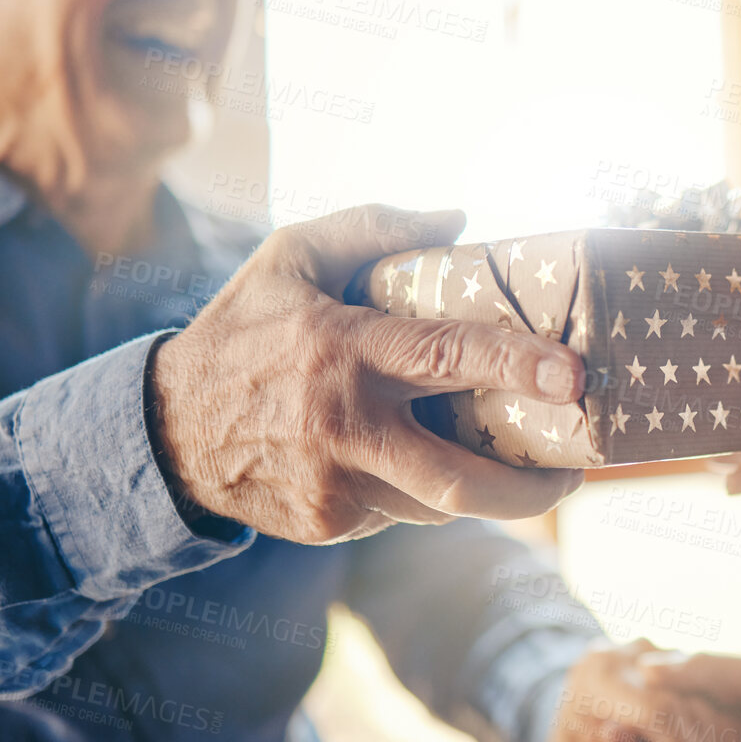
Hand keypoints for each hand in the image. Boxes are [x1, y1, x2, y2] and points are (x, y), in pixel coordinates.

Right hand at [151, 204, 585, 542]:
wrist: (164, 428)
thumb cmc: (244, 330)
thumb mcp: (291, 257)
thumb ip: (373, 227)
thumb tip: (458, 217)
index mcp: (345, 348)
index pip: (449, 357)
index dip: (518, 367)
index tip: (575, 377)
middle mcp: (344, 424)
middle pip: (461, 479)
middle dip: (531, 489)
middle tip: (573, 476)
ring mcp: (335, 483)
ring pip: (438, 503)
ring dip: (478, 488)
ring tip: (502, 462)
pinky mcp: (327, 523)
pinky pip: (400, 513)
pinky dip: (419, 491)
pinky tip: (408, 463)